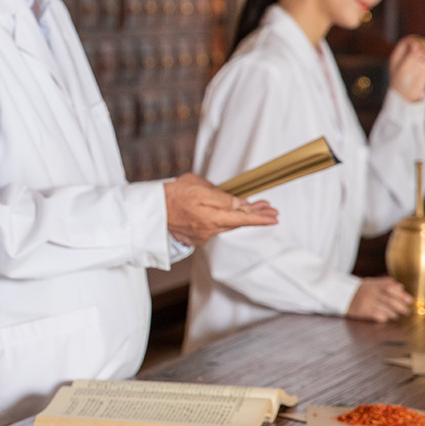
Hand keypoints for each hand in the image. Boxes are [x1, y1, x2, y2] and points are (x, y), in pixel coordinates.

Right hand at [163, 173, 277, 246]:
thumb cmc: (171, 195)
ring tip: (253, 207)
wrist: (150, 210)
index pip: (242, 218)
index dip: (260, 218)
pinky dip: (223, 220)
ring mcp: (202, 236)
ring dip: (240, 216)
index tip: (274, 217)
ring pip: (227, 225)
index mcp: (211, 218)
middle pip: (237, 222)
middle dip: (255, 215)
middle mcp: (209, 230)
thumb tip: (237, 204)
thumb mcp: (198, 188)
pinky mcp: (195, 238)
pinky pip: (214, 228)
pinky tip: (227, 212)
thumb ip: (221, 197)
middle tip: (271, 210)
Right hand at [346, 276, 412, 322]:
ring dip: (394, 313)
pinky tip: (386, 317)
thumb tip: (401, 287)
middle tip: (407, 311)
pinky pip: (379, 316)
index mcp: (374, 285)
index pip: (391, 288)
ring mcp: (368, 302)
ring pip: (386, 309)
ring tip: (396, 315)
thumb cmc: (358, 290)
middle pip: (390, 300)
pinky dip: (385, 317)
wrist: (340, 296)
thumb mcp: (370, 282)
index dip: (401, 294)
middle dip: (401, 306)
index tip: (409, 300)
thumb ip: (385, 283)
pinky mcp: (364, 312)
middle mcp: (372, 293)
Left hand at [388, 35, 424, 102]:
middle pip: (417, 41)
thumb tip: (416, 44)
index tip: (419, 46)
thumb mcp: (403, 70)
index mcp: (399, 54)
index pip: (407, 41)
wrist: (408, 96)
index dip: (414, 40)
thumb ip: (409, 57)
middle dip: (424, 42)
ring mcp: (417, 59)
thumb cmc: (400, 84)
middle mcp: (408, 54)